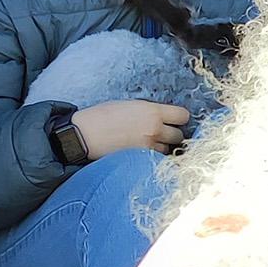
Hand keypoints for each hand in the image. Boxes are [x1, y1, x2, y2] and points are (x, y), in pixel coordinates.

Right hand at [71, 101, 190, 158]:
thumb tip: (162, 117)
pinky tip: (143, 153)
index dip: (180, 118)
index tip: (175, 120)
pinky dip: (154, 158)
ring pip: (169, 150)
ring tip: (148, 144)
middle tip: (162, 134)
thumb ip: (149, 111)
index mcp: (152, 111)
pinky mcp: (142, 160)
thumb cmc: (101, 116)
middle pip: (179, 136)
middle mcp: (155, 129)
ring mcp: (149, 147)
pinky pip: (157, 161)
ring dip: (163, 148)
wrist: (84, 135)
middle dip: (172, 135)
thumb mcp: (129, 105)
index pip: (183, 115)